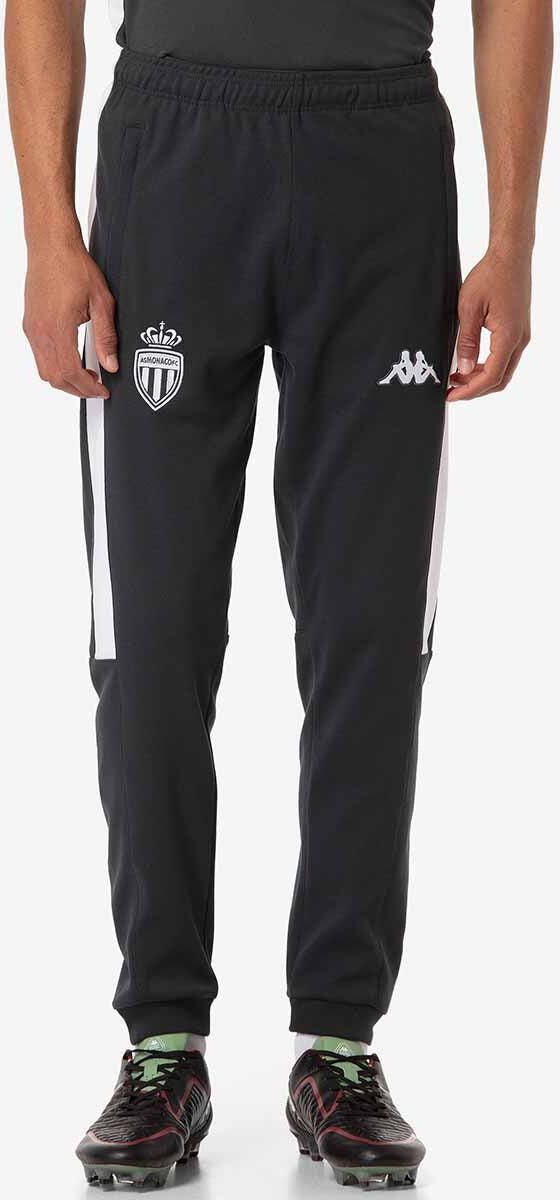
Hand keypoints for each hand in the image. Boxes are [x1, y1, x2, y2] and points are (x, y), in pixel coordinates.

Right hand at [23, 237, 117, 397]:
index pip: (70, 372)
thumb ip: (106, 336)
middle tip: (96, 388)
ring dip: (65, 380)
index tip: (102, 391)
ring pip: (44, 371)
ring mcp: (32, 329)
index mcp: (58, 328)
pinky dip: (55, 366)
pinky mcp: (30, 325)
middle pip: (55, 378)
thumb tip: (111, 364)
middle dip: (77, 389)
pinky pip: (39, 356)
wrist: (51, 246)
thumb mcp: (102, 302)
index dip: (87, 387)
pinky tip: (72, 360)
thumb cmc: (74, 267)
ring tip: (87, 376)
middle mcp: (40, 332)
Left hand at [448, 247, 530, 400]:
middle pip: (499, 379)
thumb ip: (466, 342)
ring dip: (480, 378)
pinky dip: (487, 366)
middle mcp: (519, 340)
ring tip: (456, 377)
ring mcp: (521, 336)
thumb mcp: (469, 309)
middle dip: (475, 389)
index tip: (451, 396)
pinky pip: (504, 358)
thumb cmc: (491, 275)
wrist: (511, 256)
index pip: (491, 376)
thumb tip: (463, 369)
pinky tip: (469, 363)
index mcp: (509, 337)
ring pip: (503, 370)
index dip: (470, 391)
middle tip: (452, 391)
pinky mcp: (518, 331)